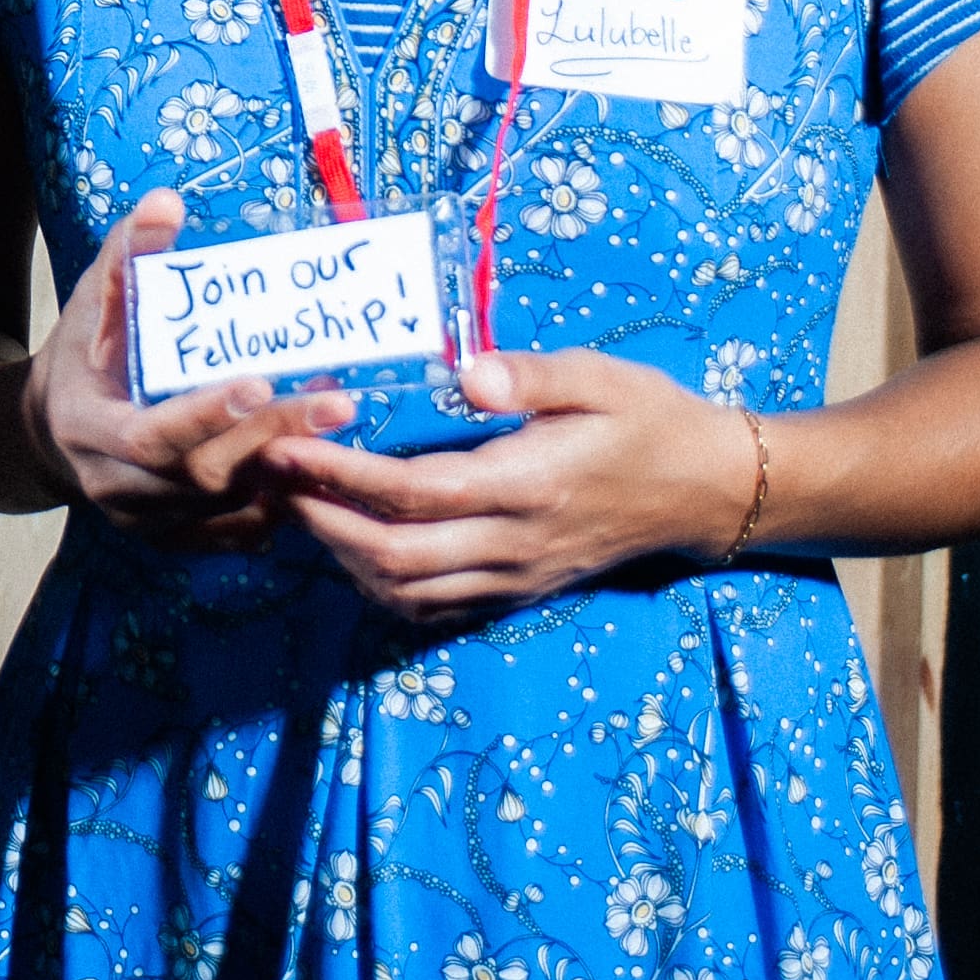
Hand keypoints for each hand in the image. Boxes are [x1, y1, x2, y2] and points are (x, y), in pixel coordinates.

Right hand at [24, 190, 357, 548]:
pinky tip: (314, 467)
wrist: (55, 426)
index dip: (204, 415)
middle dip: (271, 436)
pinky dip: (277, 503)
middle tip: (336, 401)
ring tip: (337, 423)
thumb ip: (128, 254)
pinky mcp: (174, 536)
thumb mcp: (91, 300)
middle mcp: (113, 485)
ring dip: (284, 467)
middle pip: (201, 475)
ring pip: (227, 505)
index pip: (149, 436)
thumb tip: (167, 203)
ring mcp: (145, 521)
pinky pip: (235, 532)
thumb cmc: (83, 353)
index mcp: (88, 427)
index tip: (259, 380)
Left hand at [259, 346, 753, 629]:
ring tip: (300, 506)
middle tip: (272, 477)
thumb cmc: (649, 421)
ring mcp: (515, 576)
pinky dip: (382, 585)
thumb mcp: (600, 378)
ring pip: (407, 591)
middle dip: (321, 520)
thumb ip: (531, 376)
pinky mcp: (518, 591)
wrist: (706, 491)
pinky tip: (354, 547)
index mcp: (528, 485)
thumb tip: (467, 373)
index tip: (286, 445)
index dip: (341, 474)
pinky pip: (434, 606)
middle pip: (395, 556)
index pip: (414, 492)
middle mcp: (514, 544)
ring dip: (343, 556)